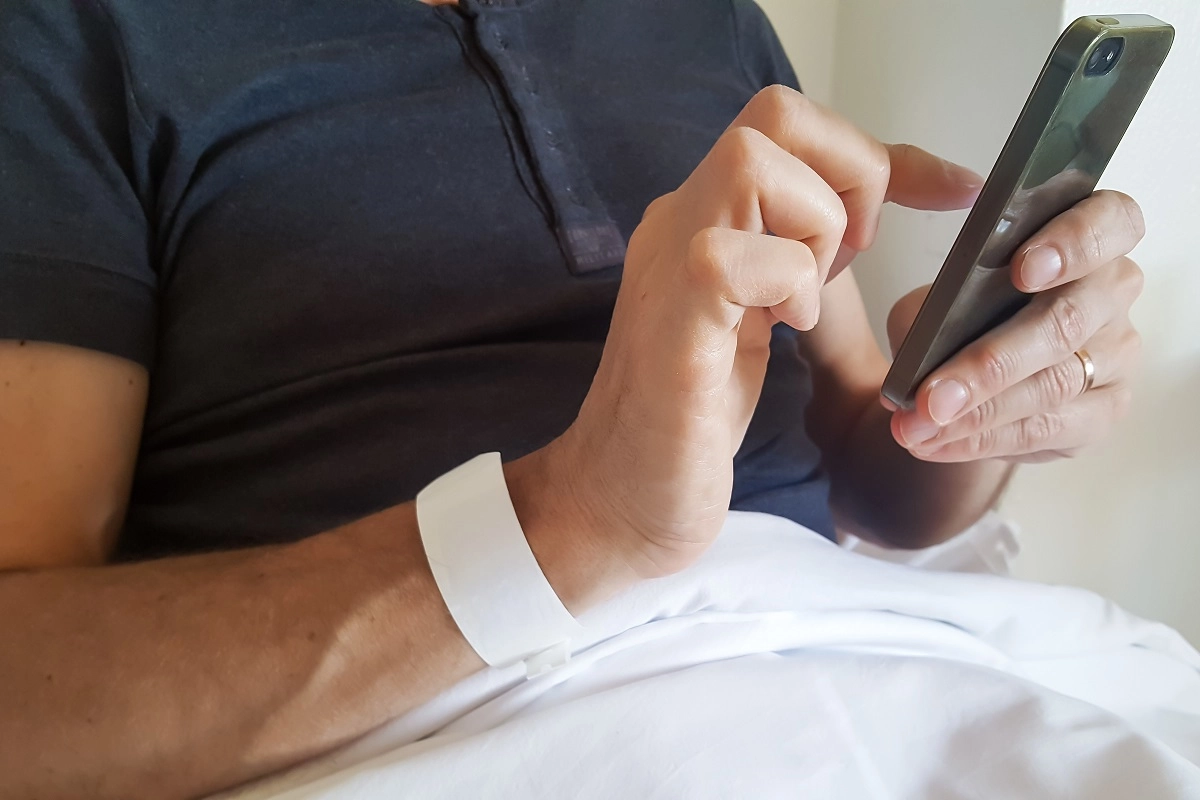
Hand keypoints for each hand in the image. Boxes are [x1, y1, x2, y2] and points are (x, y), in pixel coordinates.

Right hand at [534, 87, 981, 579]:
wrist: (617, 500)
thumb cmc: (691, 420)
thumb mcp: (765, 315)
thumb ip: (808, 254)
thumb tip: (880, 204)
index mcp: (703, 219)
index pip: (790, 126)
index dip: (880, 153)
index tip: (950, 194)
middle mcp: (678, 222)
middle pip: (774, 114)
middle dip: (850, 174)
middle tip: (853, 257)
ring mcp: (669, 265)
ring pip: (754, 162)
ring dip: (816, 231)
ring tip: (803, 305)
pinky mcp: (677, 324)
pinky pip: (739, 255)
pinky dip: (790, 285)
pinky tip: (782, 333)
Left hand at [889, 190, 1144, 463]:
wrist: (966, 373)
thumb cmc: (960, 314)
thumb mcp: (938, 295)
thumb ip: (935, 305)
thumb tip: (923, 347)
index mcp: (1085, 236)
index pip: (1111, 221)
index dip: (1073, 243)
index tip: (1022, 270)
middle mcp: (1111, 292)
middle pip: (1066, 322)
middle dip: (991, 363)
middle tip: (931, 396)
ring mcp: (1116, 355)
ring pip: (1053, 384)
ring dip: (977, 411)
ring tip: (917, 426)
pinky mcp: (1102, 412)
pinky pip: (1046, 430)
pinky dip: (982, 439)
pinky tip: (937, 442)